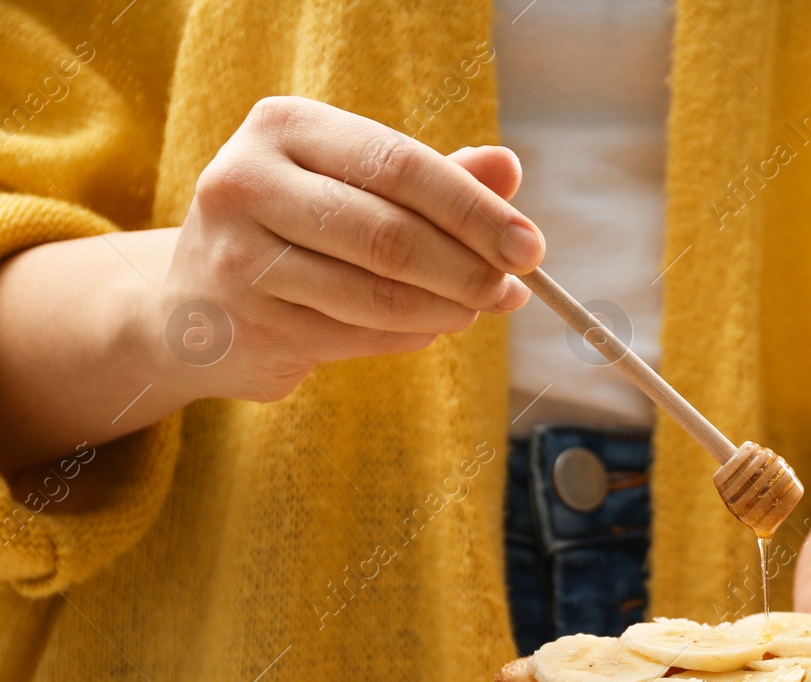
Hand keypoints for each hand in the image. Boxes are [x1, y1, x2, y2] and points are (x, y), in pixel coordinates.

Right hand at [150, 96, 543, 401]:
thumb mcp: (356, 187)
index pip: (400, 165)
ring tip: (477, 309)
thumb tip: (508, 169)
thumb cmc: (296, 231)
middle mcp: (246, 182)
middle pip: (390, 234)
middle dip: (468, 268)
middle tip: (513, 290)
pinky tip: (429, 327)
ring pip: (376, 293)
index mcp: (283, 127)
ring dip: (446, 309)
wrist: (191, 306)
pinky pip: (357, 335)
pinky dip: (409, 335)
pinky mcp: (246, 324)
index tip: (530, 246)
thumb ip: (433, 178)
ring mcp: (238, 257)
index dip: (476, 210)